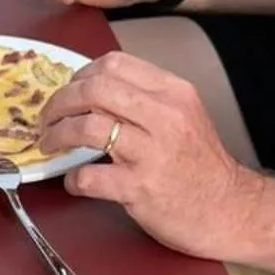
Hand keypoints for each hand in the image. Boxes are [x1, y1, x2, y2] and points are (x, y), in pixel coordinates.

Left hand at [38, 51, 264, 256]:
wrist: (228, 209)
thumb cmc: (200, 166)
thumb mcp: (183, 116)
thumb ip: (145, 99)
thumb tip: (94, 91)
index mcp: (172, 92)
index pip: (114, 65)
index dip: (79, 77)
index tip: (68, 94)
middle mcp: (164, 116)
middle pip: (94, 90)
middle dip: (59, 103)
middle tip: (46, 120)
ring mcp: (152, 153)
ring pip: (87, 127)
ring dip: (56, 135)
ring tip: (49, 145)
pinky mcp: (140, 188)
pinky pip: (90, 177)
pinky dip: (73, 179)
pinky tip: (75, 181)